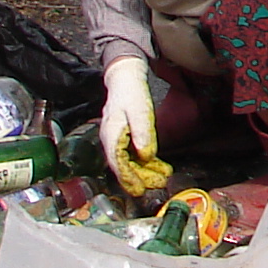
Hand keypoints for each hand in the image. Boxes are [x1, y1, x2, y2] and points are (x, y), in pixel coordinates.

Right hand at [102, 57, 172, 193]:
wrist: (124, 78)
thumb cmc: (130, 92)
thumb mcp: (139, 110)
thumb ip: (142, 132)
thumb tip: (146, 155)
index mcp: (111, 134)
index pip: (117, 163)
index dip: (127, 178)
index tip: (138, 190)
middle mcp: (109, 139)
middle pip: (122, 165)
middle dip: (136, 178)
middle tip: (153, 187)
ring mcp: (114, 138)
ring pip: (126, 160)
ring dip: (140, 171)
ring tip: (157, 178)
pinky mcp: (121, 137)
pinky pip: (130, 153)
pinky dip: (141, 161)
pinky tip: (154, 165)